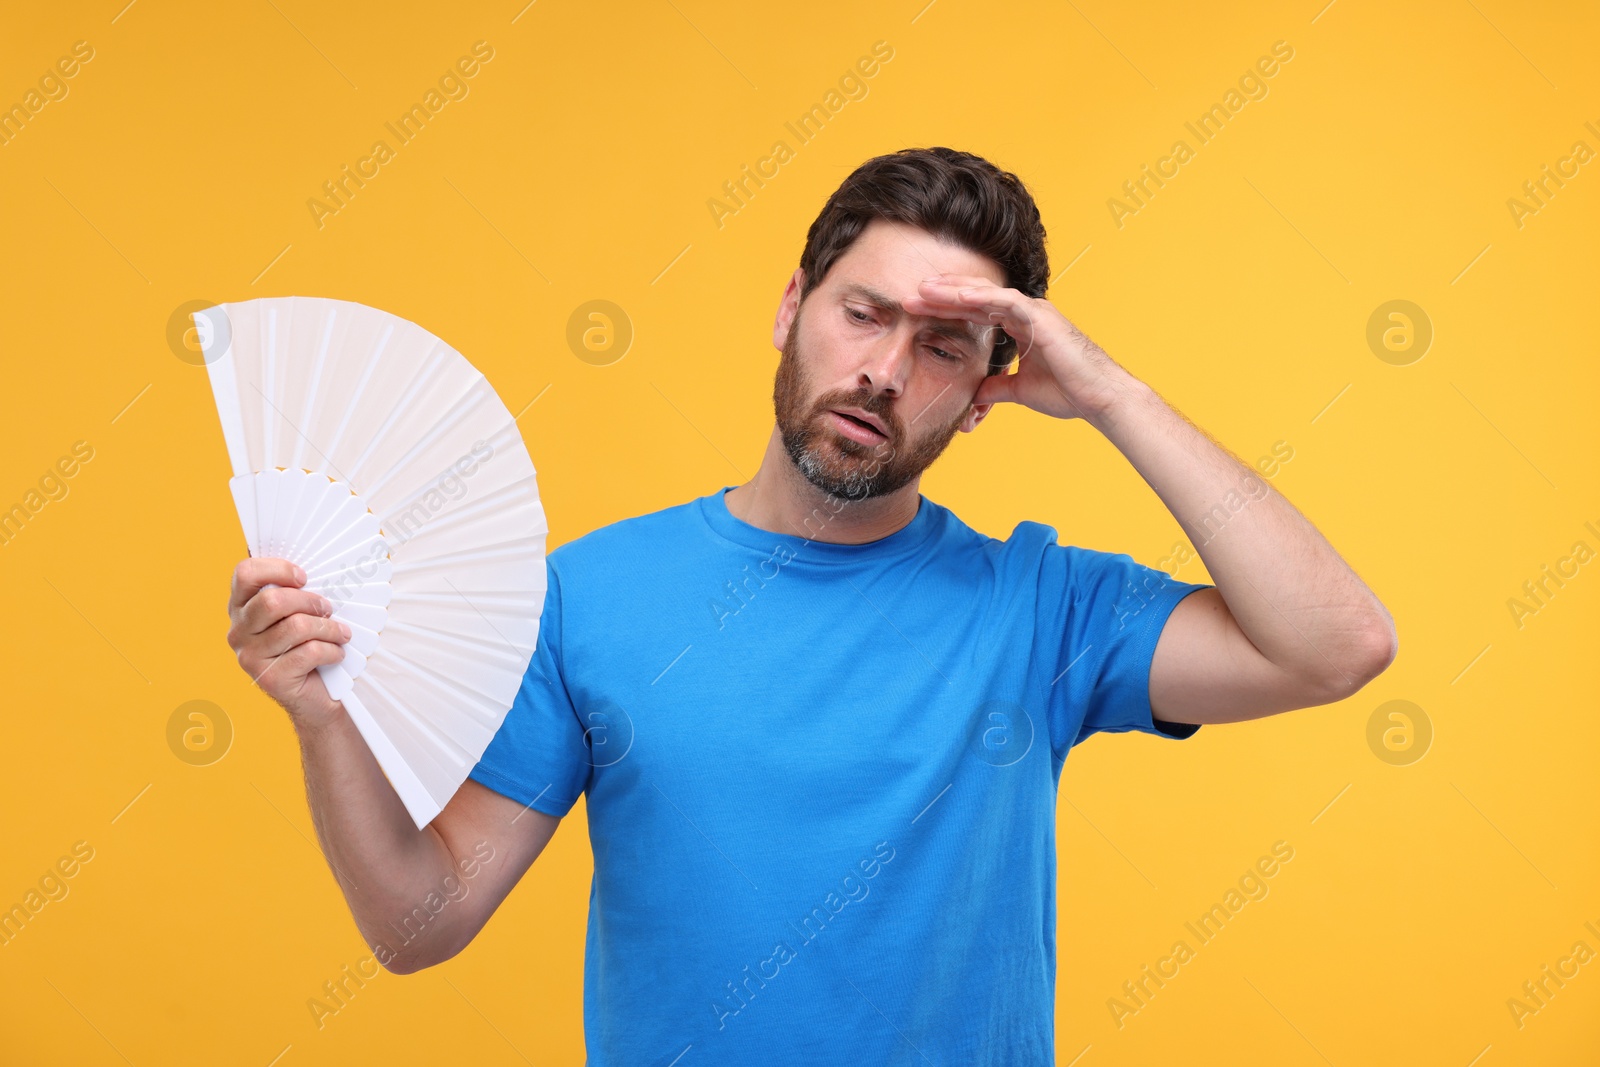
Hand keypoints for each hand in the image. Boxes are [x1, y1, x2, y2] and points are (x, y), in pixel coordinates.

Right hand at [226, 557, 351, 729]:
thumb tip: (319, 559)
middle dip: (310, 601)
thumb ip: (295, 590)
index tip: (303, 577)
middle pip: (272, 601)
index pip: (244, 573)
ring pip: (296, 627)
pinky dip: (331, 651)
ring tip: (341, 634)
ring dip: (329, 629)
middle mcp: (238, 630)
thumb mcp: (298, 613)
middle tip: (328, 609)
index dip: (277, 569)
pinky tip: (337, 654)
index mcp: (241, 607)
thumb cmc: (308, 645)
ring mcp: (249, 656)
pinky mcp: (268, 678)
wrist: (314, 697)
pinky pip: (308, 653)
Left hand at [905, 275, 1132, 422]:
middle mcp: (1025, 313)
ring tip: (924, 290)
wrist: (1099, 399)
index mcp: (1020, 327)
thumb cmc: (1068, 392)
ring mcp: (1034, 312)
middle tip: (909, 295)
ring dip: (954, 291)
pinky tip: (958, 296)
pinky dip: (982, 297)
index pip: (975, 313)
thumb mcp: (1020, 390)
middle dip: (941, 295)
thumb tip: (975, 395)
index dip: (945, 310)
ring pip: (986, 294)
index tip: (916, 310)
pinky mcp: (1042, 318)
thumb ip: (996, 387)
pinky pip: (1007, 302)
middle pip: (975, 298)